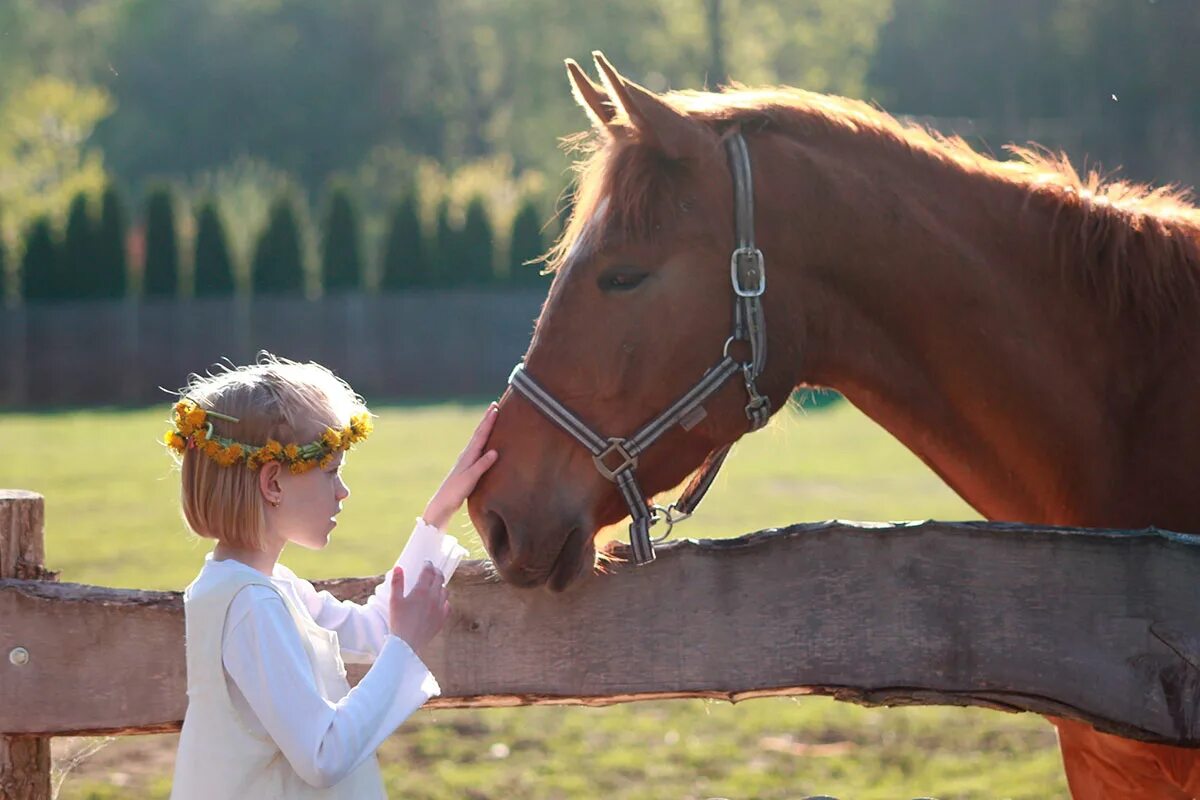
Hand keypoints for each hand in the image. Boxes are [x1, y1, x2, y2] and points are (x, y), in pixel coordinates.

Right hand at [388, 564, 449, 650]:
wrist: (406, 643)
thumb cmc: (398, 621)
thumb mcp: (394, 601)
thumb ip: (397, 583)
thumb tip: (398, 568)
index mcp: (421, 591)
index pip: (428, 572)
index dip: (428, 565)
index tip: (426, 562)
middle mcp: (434, 598)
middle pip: (439, 579)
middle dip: (436, 572)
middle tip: (433, 570)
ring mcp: (440, 608)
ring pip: (445, 591)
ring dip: (441, 585)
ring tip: (436, 584)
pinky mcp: (442, 619)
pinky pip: (447, 605)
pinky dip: (444, 600)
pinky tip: (439, 601)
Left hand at [422, 404, 498, 529]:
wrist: (443, 503)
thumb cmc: (456, 491)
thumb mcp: (470, 479)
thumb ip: (482, 465)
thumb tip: (495, 451)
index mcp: (469, 455)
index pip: (481, 434)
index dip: (489, 421)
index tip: (495, 408)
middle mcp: (467, 454)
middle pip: (479, 433)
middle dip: (487, 419)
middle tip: (494, 405)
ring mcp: (466, 460)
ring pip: (478, 439)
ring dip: (485, 428)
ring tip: (491, 418)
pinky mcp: (467, 467)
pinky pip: (478, 448)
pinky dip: (483, 440)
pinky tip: (485, 442)